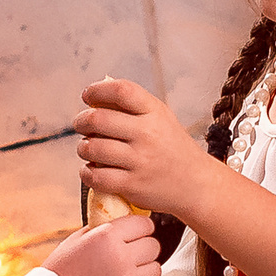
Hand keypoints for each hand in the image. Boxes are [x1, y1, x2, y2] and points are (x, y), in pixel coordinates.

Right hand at [41, 214, 162, 275]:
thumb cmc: (61, 270)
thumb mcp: (77, 239)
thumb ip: (104, 228)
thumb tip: (125, 221)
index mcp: (106, 236)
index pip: (145, 224)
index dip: (141, 229)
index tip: (137, 235)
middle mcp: (120, 257)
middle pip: (153, 246)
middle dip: (144, 249)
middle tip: (131, 256)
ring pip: (156, 270)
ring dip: (146, 271)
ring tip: (130, 274)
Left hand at [75, 80, 220, 219]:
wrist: (195, 184)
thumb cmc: (171, 148)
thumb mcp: (161, 119)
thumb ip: (132, 107)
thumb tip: (93, 97)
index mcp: (155, 113)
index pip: (121, 91)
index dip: (97, 90)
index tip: (87, 96)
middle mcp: (148, 134)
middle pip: (98, 119)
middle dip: (81, 121)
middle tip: (80, 125)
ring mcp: (140, 161)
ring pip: (92, 148)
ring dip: (83, 148)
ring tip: (87, 149)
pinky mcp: (133, 186)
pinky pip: (96, 176)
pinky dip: (86, 173)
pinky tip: (91, 170)